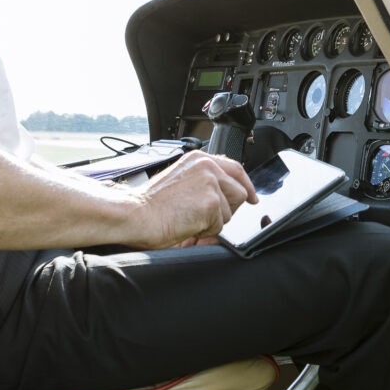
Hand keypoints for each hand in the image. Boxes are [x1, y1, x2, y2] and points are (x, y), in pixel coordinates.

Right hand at [128, 151, 256, 248]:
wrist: (136, 214)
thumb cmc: (151, 204)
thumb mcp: (181, 180)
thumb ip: (204, 181)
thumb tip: (225, 193)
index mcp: (199, 159)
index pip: (235, 168)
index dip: (246, 185)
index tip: (252, 197)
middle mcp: (208, 166)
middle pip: (239, 192)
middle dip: (227, 209)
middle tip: (204, 216)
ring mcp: (211, 183)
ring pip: (230, 211)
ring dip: (213, 221)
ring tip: (188, 217)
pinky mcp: (211, 203)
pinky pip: (220, 226)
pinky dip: (205, 231)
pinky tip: (187, 223)